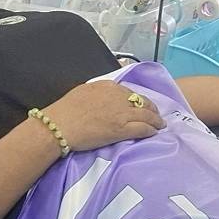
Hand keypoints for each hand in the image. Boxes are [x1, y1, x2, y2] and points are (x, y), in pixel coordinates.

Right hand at [42, 81, 164, 152]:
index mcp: (107, 86)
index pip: (129, 92)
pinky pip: (143, 128)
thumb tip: (103, 98)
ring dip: (155, 120)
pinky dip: (150, 130)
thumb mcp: (83, 92)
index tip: (141, 105)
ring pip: (146, 115)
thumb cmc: (65, 111)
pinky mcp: (122, 129)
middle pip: (142, 102)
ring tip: (159, 124)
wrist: (59, 126)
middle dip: (151, 109)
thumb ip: (97, 93)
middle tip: (156, 115)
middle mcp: (118, 97)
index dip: (138, 100)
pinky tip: (154, 132)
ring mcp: (121, 113)